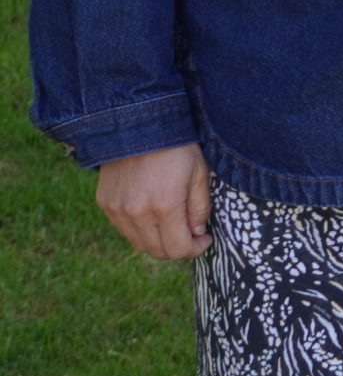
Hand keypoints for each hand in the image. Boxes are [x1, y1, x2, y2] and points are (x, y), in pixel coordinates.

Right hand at [97, 143, 210, 260]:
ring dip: (158, 241)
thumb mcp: (199, 173)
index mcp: (164, 207)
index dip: (194, 250)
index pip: (177, 249)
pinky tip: (152, 215)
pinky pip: (124, 230)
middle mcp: (137, 214)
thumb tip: (197, 233)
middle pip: (157, 251)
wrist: (139, 124)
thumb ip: (200, 208)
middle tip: (190, 236)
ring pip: (139, 244)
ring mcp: (117, 210)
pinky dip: (140, 230)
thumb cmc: (176, 147)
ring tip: (172, 225)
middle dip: (178, 248)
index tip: (204, 240)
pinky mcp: (105, 204)